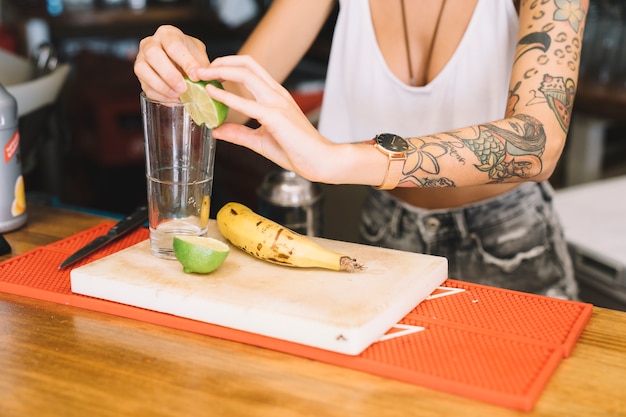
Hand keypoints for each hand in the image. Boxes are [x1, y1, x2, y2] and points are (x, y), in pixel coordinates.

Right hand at [134, 25, 210, 101]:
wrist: (181, 63)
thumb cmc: (190, 56)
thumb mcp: (199, 56)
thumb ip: (202, 66)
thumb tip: (205, 76)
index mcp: (167, 34)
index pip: (173, 45)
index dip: (185, 62)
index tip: (196, 76)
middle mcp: (150, 43)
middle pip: (152, 54)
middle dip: (169, 74)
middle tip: (183, 88)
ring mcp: (141, 59)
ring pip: (142, 70)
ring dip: (161, 86)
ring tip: (178, 95)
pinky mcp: (140, 76)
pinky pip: (145, 86)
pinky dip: (159, 96)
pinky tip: (173, 100)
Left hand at [199, 55, 340, 180]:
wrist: (320, 161)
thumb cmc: (297, 151)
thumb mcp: (260, 141)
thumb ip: (239, 134)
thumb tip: (217, 130)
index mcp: (275, 96)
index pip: (250, 70)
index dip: (227, 66)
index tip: (208, 73)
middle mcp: (276, 94)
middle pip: (246, 64)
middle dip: (220, 62)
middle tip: (199, 69)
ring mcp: (277, 103)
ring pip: (246, 74)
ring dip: (220, 71)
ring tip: (201, 75)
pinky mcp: (275, 117)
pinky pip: (247, 103)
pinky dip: (226, 96)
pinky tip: (212, 94)